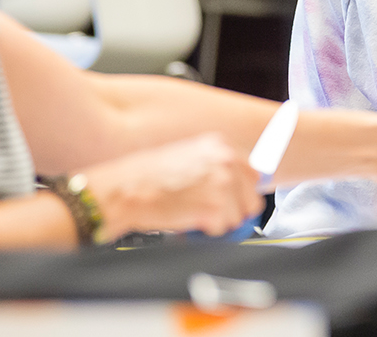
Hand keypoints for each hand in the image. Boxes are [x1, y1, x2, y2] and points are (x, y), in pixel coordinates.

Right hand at [79, 133, 261, 237]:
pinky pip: (222, 230)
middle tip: (209, 212)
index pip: (252, 175)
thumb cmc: (145, 177)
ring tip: (192, 213)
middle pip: (252, 199)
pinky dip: (207, 232)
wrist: (124, 190)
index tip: (231, 200)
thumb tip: (232, 184)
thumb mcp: (186, 158)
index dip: (240, 193)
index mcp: (219, 145)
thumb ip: (214, 167)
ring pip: (238, 218)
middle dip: (233, 211)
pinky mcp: (215, 208)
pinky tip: (188, 220)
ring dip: (218, 222)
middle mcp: (225, 161)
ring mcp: (223, 184)